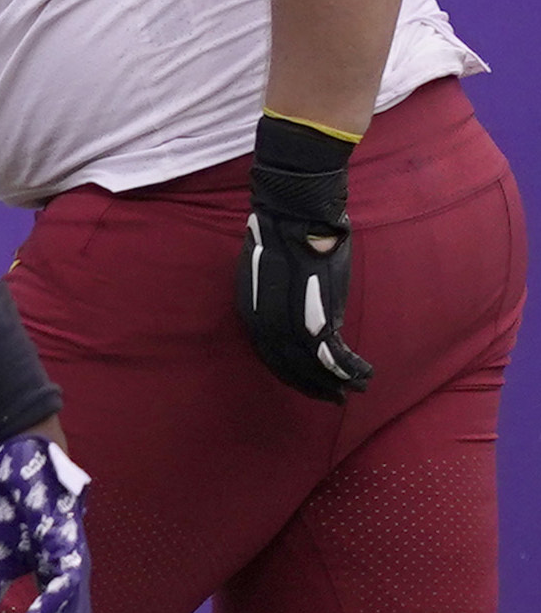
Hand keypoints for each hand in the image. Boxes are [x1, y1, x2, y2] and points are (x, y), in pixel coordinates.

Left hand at [239, 116, 372, 397]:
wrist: (294, 214)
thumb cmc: (282, 233)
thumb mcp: (265, 270)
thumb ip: (272, 294)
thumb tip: (285, 303)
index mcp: (250, 310)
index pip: (267, 354)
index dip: (288, 373)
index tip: (304, 384)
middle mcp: (264, 321)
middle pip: (287, 365)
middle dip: (310, 385)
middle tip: (331, 398)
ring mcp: (290, 320)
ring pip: (311, 364)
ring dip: (334, 381)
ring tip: (352, 390)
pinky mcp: (317, 315)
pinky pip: (333, 353)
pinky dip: (348, 368)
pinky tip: (363, 375)